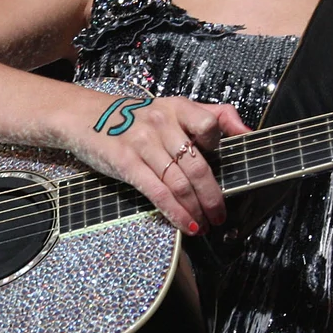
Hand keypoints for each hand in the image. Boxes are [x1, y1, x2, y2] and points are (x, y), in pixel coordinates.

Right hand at [71, 92, 247, 233]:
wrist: (85, 116)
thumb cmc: (134, 117)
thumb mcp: (171, 107)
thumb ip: (211, 115)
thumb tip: (247, 132)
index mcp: (177, 107)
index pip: (209, 125)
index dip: (220, 149)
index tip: (227, 170)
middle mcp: (162, 123)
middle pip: (198, 166)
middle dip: (214, 197)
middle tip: (221, 215)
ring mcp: (143, 143)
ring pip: (180, 184)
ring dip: (197, 210)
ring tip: (205, 224)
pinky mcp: (127, 163)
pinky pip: (158, 193)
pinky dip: (176, 213)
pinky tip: (186, 225)